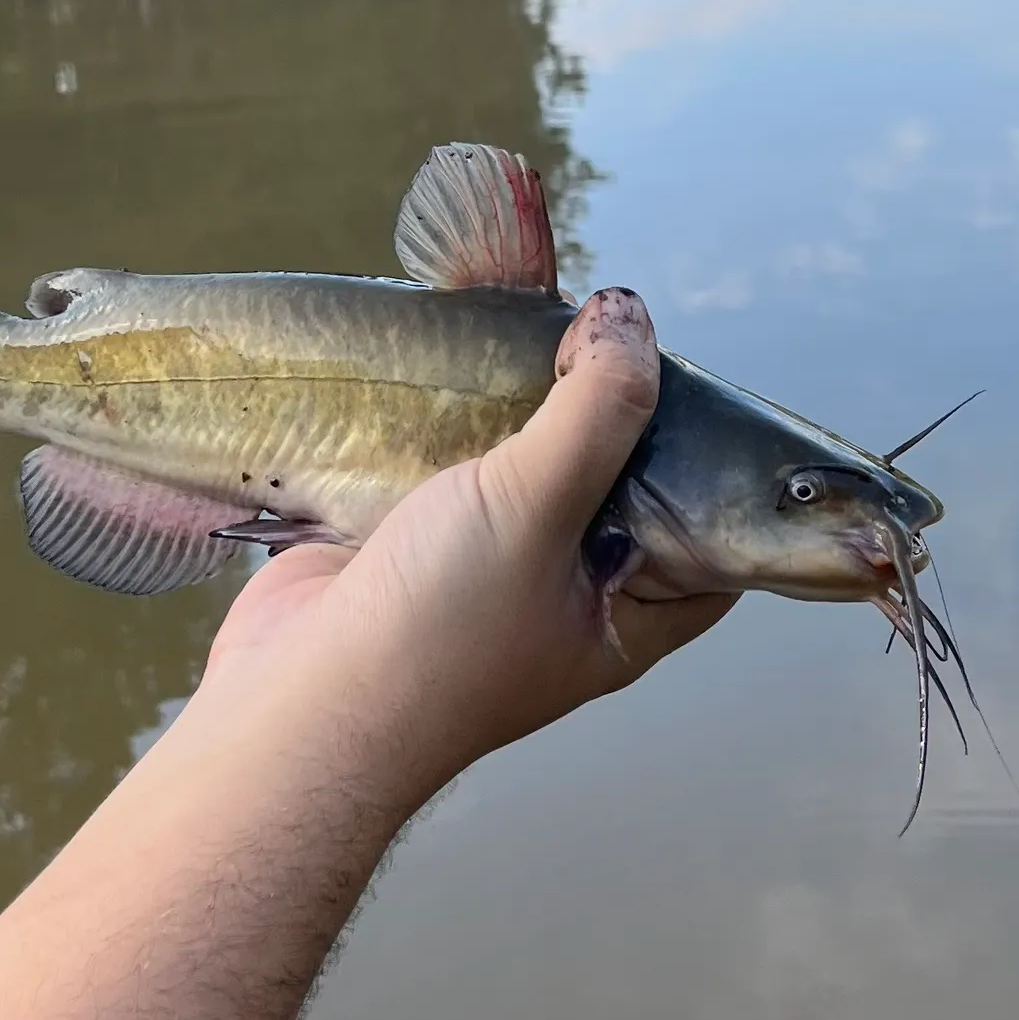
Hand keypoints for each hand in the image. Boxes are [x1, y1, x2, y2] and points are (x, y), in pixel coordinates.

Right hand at [201, 286, 736, 788]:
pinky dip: (458, 432)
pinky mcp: (418, 548)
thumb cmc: (441, 628)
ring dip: (527, 418)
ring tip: (534, 338)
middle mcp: (564, 598)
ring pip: (529, 479)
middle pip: (614, 493)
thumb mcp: (539, 506)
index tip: (693, 388)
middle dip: (609, 423)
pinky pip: (456, 479)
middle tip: (604, 339)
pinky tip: (456, 374)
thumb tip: (628, 317)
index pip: (707, 543)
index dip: (719, 471)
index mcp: (625, 615)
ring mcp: (486, 575)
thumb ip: (595, 409)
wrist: (299, 702)